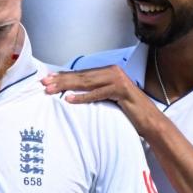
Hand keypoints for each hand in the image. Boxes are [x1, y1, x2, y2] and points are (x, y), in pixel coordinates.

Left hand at [42, 65, 159, 134]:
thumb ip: (94, 92)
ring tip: (51, 90)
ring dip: (67, 86)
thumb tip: (71, 94)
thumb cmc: (127, 111)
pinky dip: (83, 97)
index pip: (81, 73)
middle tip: (43, 83)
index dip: (63, 76)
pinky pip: (98, 94)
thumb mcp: (107, 99)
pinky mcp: (122, 90)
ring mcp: (118, 80)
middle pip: (81, 76)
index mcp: (108, 72)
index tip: (46, 79)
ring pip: (87, 83)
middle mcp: (113, 72)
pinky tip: (69, 99)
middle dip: (61, 80)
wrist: (149, 120)